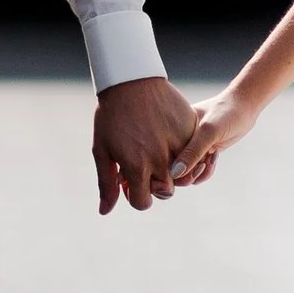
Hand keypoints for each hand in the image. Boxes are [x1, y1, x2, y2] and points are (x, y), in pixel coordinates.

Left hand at [92, 76, 196, 214]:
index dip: (135, 196)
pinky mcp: (190, 129)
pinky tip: (167, 136)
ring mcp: (178, 143)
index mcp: (137, 166)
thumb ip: (107, 183)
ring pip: (182, 173)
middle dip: (154, 185)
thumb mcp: (102, 150)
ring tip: (156, 151)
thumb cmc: (110, 117)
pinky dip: (182, 150)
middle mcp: (160, 159)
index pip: (142, 202)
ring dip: (171, 168)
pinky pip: (191, 150)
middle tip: (144, 167)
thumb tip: (105, 212)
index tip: (131, 184)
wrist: (130, 80)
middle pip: (165, 190)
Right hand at [169, 89, 261, 188]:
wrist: (246, 106)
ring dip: (198, 172)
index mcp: (174, 128)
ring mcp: (192, 144)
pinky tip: (214, 159)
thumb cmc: (226, 112)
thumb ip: (193, 152)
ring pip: (187, 169)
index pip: (164, 155)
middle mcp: (180, 137)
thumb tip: (175, 173)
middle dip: (187, 173)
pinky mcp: (204, 149)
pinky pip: (198, 168)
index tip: (189, 169)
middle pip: (173, 166)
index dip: (172, 169)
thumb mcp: (209, 131)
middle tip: (203, 166)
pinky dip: (206, 170)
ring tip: (210, 162)